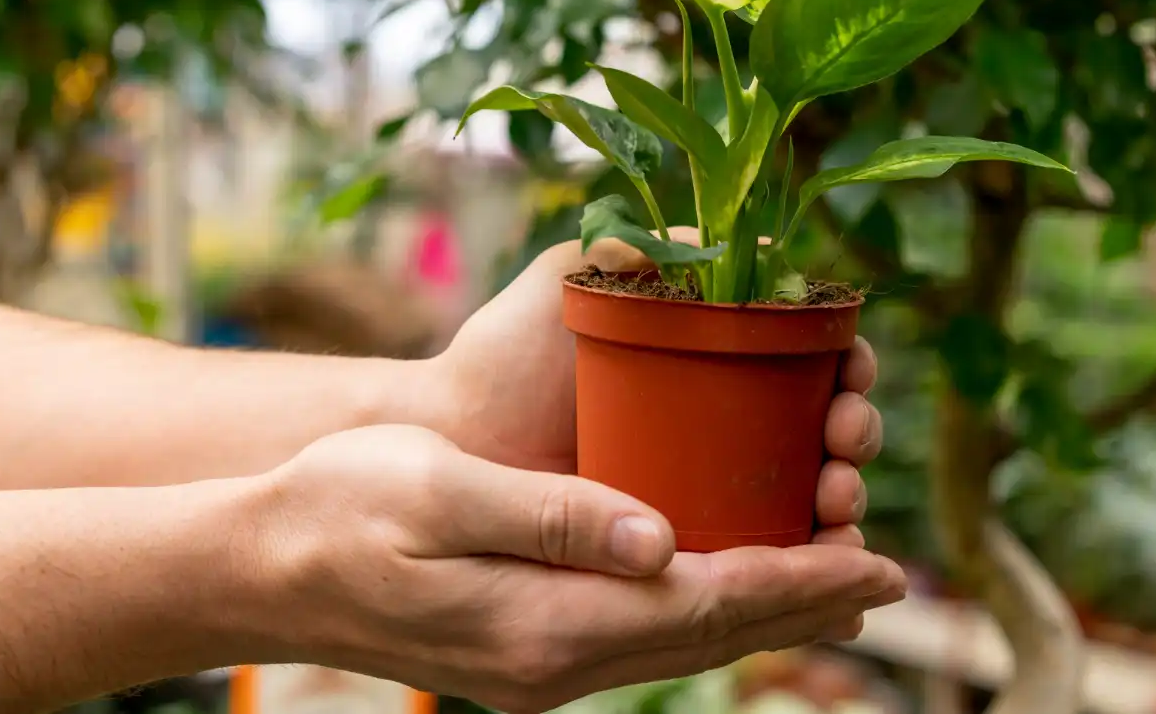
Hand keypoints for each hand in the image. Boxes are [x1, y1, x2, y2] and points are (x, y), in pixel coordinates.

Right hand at [246, 425, 905, 712]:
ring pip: (682, 641)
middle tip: (890, 577)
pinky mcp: (527, 648)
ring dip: (764, 611)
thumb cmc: (343, 507)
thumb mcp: (441, 492)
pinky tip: (724, 583)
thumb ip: (552, 516)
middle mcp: (557, 657)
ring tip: (833, 583)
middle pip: (712, 633)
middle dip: (805, 604)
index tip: (879, 565)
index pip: (706, 604)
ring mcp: (541, 663)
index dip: (800, 582)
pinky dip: (705, 611)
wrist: (265, 566)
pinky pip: (644, 633)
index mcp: (546, 621)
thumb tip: (662, 539)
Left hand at [433, 233, 883, 545]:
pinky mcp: (683, 546)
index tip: (848, 372)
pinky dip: (812, 572)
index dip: (845, 363)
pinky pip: (765, 562)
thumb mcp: (574, 277)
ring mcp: (708, 485)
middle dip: (855, 433)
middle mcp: (722, 417)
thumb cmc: (508, 350)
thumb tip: (737, 236)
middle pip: (824, 425)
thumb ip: (641, 245)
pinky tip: (829, 573)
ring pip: (809, 496)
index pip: (809, 353)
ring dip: (845, 499)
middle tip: (841, 444)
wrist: (452, 439)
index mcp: (711, 349)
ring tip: (837, 502)